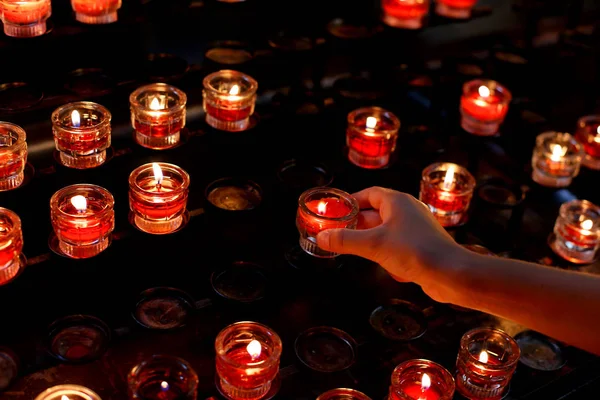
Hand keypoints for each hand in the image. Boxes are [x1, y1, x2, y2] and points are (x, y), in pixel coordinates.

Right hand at [316, 187, 465, 302]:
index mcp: (397, 202)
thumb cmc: (415, 251)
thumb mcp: (373, 245)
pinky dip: (386, 253)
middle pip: (375, 212)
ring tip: (355, 250)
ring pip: (385, 230)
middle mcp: (408, 211)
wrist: (450, 274)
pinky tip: (382, 266)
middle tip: (338, 232)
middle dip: (357, 224)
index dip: (351, 202)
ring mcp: (416, 228)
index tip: (336, 211)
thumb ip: (345, 240)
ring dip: (370, 240)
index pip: (369, 194)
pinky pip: (397, 245)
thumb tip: (322, 237)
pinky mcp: (421, 245)